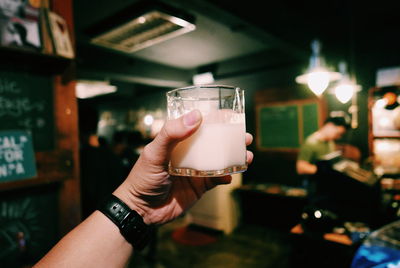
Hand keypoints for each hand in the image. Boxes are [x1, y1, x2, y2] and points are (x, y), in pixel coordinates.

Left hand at [113, 110, 252, 224]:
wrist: (141, 211)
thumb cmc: (142, 179)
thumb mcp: (154, 152)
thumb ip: (172, 134)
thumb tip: (196, 116)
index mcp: (176, 140)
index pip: (197, 124)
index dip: (214, 119)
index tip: (230, 115)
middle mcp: (188, 152)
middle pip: (213, 141)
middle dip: (231, 138)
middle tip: (245, 137)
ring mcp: (195, 169)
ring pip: (219, 159)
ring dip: (234, 157)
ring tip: (246, 156)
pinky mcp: (199, 186)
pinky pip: (217, 179)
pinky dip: (227, 176)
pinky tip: (230, 176)